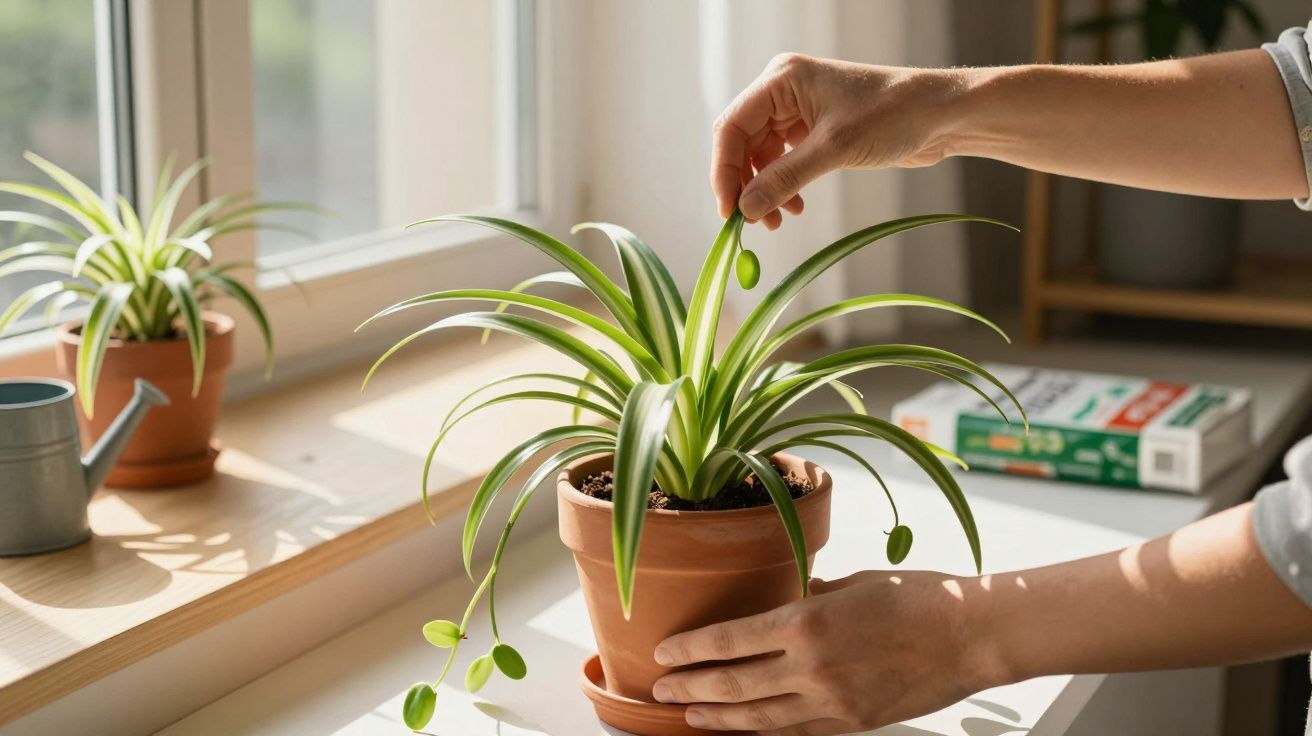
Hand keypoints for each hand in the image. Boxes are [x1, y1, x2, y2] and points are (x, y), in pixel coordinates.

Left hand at [651, 570, 1003, 734]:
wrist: (971, 636)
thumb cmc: (916, 598)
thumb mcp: (852, 582)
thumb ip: (810, 594)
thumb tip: (784, 597)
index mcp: (807, 621)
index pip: (730, 640)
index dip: (690, 649)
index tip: (664, 652)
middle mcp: (812, 665)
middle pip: (733, 683)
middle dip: (691, 687)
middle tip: (661, 690)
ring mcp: (831, 700)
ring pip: (759, 716)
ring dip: (718, 717)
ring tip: (689, 716)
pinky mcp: (852, 722)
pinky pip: (795, 730)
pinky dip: (764, 730)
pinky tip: (743, 729)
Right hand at [711, 54, 963, 228]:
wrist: (940, 114)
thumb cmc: (892, 114)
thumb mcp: (833, 149)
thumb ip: (784, 179)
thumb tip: (746, 210)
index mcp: (781, 79)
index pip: (731, 126)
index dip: (724, 171)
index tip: (728, 210)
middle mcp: (784, 91)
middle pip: (742, 143)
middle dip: (745, 184)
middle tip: (752, 223)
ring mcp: (798, 110)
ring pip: (761, 157)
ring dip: (765, 191)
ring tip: (778, 221)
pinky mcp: (813, 130)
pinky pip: (782, 162)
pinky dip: (784, 186)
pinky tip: (795, 207)